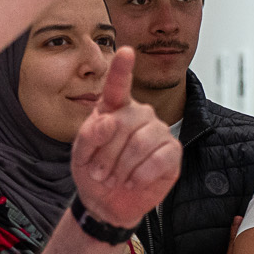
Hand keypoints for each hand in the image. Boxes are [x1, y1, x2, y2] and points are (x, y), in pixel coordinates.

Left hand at [72, 48, 179, 229]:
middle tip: (100, 173)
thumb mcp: (81, 153)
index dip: (122, 69)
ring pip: (142, 142)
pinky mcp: (172, 153)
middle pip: (125, 123)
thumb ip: (89, 135)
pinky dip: (142, 174)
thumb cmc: (95, 172)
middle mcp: (139, 115)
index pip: (118, 85)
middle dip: (108, 153)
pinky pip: (160, 158)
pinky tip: (133, 182)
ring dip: (123, 166)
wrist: (107, 202)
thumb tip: (108, 122)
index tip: (126, 51)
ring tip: (116, 179)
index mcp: (115, 108)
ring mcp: (158, 132)